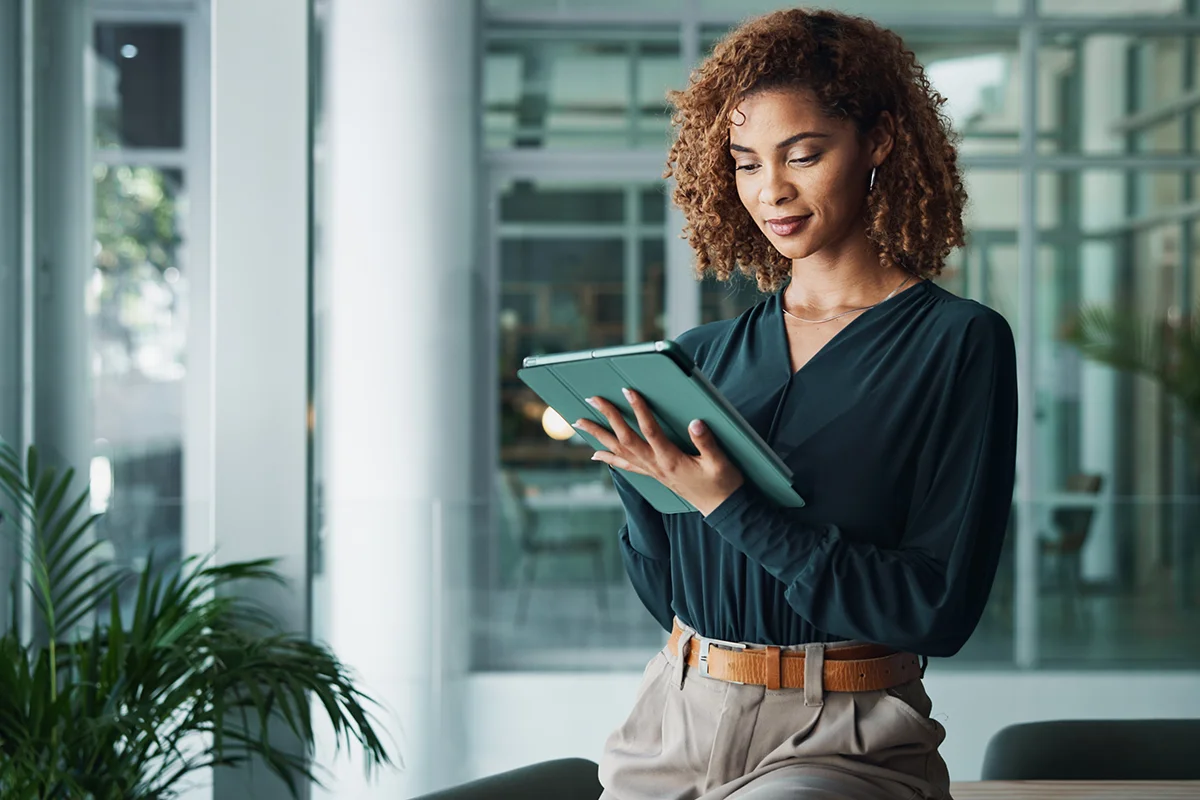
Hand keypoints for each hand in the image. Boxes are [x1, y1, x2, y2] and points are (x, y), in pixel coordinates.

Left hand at [574, 388, 743, 516]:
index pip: (651, 431)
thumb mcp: (720, 463)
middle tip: (593, 400)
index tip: (629, 392)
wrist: (721, 509)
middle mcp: (656, 466)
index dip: (639, 410)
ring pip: (619, 451)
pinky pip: (626, 466)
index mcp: (672, 460)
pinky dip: (609, 458)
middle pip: (625, 439)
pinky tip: (596, 454)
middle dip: (608, 418)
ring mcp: (652, 471)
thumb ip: (707, 443)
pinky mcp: (654, 475)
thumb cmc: (722, 484)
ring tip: (580, 422)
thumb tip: (695, 423)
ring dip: (598, 436)